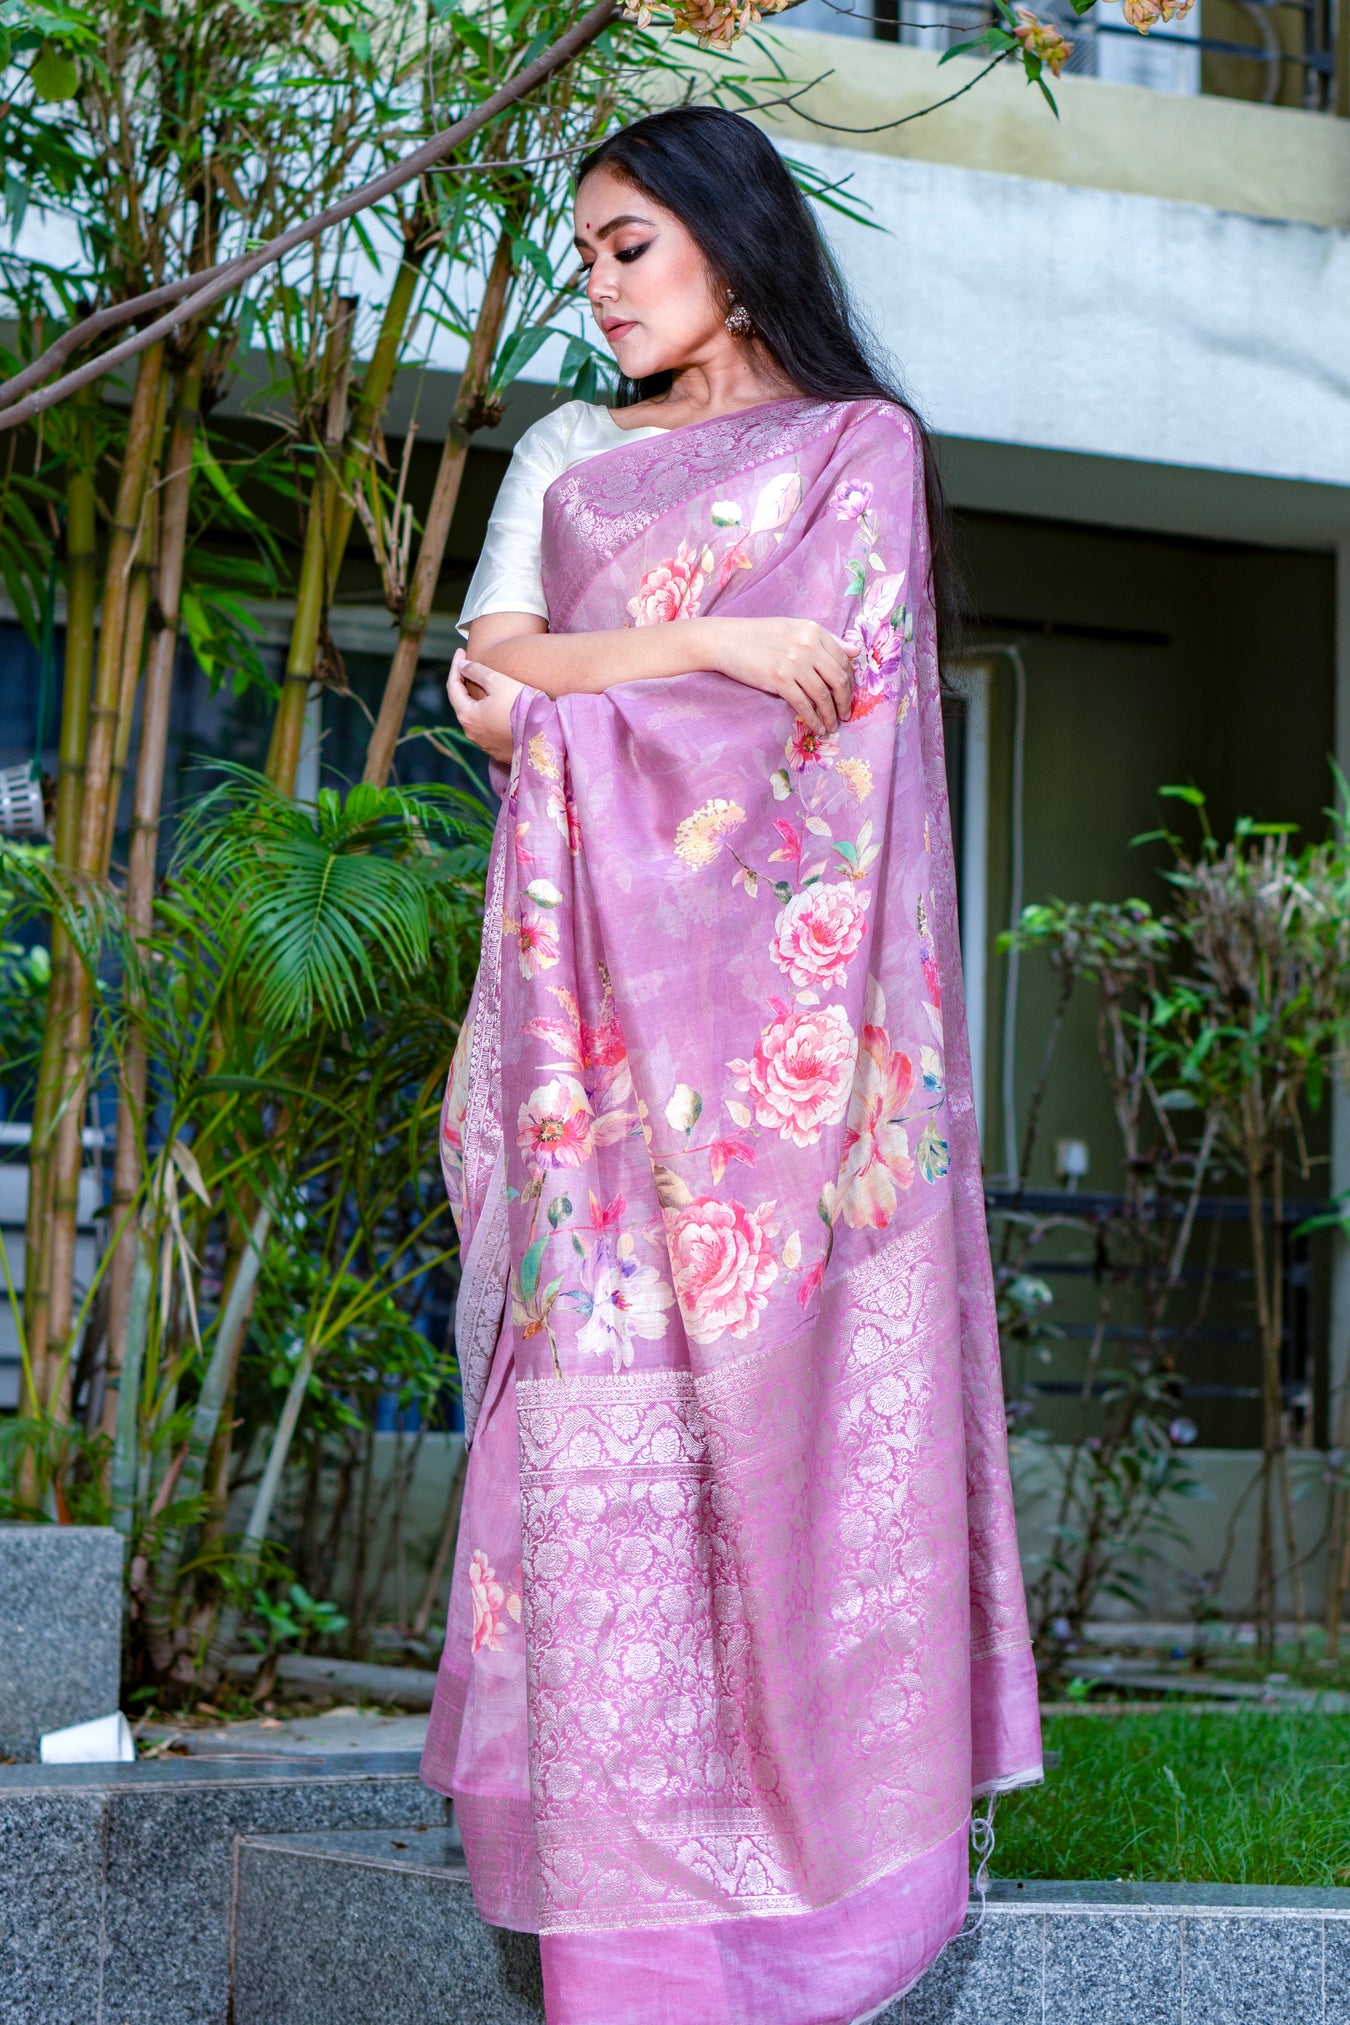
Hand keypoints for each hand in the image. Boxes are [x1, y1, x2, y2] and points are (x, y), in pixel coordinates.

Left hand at [447, 649, 522, 764]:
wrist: (545, 735)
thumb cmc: (520, 705)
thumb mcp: (498, 681)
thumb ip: (477, 671)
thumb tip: (463, 666)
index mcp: (467, 716)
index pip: (453, 687)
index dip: (455, 667)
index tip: (461, 650)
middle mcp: (471, 733)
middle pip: (462, 704)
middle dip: (463, 684)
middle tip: (469, 665)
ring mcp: (484, 744)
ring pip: (476, 718)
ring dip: (476, 701)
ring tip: (483, 685)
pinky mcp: (498, 750)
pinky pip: (488, 729)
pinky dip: (488, 715)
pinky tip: (498, 707)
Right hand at [705, 617, 852, 732]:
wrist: (727, 640)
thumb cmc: (759, 635)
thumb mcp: (795, 629)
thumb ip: (826, 640)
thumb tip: (856, 652)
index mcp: (813, 631)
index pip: (842, 660)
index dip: (849, 681)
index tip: (847, 695)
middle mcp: (807, 645)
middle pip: (838, 679)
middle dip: (845, 701)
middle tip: (845, 715)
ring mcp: (794, 663)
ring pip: (823, 695)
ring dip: (830, 715)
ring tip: (832, 726)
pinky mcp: (779, 680)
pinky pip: (804, 704)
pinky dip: (813, 719)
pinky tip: (816, 728)